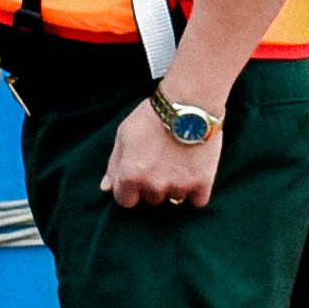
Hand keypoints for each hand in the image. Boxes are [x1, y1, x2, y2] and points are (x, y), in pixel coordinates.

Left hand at [103, 97, 221, 209]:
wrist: (189, 105)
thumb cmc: (152, 117)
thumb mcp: (123, 136)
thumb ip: (114, 165)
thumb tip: (106, 188)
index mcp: (129, 176)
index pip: (125, 201)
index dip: (131, 190)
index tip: (139, 178)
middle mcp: (152, 186)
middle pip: (151, 199)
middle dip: (154, 186)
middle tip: (163, 163)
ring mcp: (178, 186)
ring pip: (174, 199)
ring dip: (176, 187)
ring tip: (180, 163)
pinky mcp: (202, 183)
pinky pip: (198, 202)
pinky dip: (196, 192)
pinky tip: (195, 175)